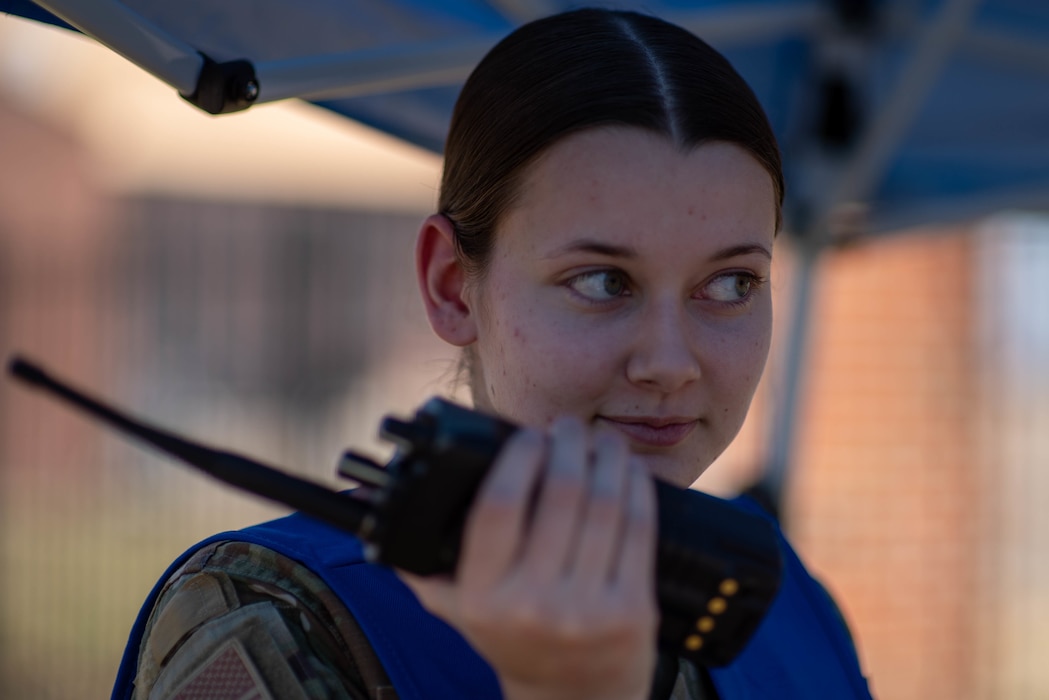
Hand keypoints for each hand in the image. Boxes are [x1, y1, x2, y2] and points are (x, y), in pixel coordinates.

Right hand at [399, 416, 657, 699]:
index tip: (530, 435)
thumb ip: (424, 564)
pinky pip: (639, 530)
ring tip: (602, 441)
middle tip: (570, 428)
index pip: (497, 506)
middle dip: (569, 445)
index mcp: (483, 597)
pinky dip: (637, 489)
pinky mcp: (632, 611)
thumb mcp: (459, 609)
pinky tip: (630, 471)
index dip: (518, 458)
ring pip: (604, 505)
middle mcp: (533, 604)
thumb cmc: (514, 638)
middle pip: (560, 494)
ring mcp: (586, 609)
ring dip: (608, 458)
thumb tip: (386, 509)